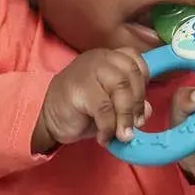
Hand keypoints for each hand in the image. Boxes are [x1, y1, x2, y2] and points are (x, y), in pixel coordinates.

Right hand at [33, 48, 151, 152]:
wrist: (47, 118)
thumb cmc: (81, 110)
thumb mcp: (111, 107)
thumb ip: (130, 105)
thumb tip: (147, 112)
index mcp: (110, 58)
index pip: (136, 61)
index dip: (144, 83)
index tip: (141, 107)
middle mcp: (100, 59)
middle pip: (131, 75)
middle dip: (137, 104)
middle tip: (134, 126)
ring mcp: (88, 70)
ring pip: (120, 88)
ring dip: (126, 116)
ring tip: (123, 135)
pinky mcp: (78, 88)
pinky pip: (104, 107)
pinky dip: (109, 126)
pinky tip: (105, 137)